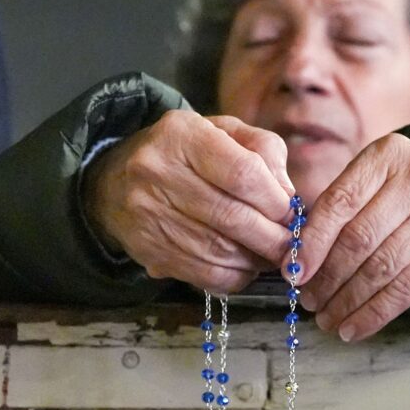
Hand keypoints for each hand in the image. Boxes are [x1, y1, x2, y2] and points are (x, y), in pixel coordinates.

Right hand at [84, 110, 293, 292]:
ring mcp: (148, 214)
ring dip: (256, 260)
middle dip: (272, 237)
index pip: (242, 173)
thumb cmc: (187, 153)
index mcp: (182, 135)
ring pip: (220, 251)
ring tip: (272, 255)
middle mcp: (157, 173)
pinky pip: (204, 275)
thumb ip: (264, 154)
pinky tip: (246, 266)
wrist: (117, 179)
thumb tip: (288, 197)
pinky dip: (235, 276)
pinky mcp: (147, 250)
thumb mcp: (225, 133)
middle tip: (292, 244)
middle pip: (232, 217)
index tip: (291, 213)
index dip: (275, 201)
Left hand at [289, 133, 409, 339]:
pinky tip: (353, 328)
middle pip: (360, 238)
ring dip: (347, 301)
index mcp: (387, 156)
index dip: (313, 242)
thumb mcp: (369, 185)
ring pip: (381, 267)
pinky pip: (406, 289)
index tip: (293, 272)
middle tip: (308, 301)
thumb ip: (334, 213)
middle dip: (327, 277)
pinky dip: (375, 313)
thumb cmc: (398, 197)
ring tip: (326, 318)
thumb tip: (296, 263)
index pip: (340, 202)